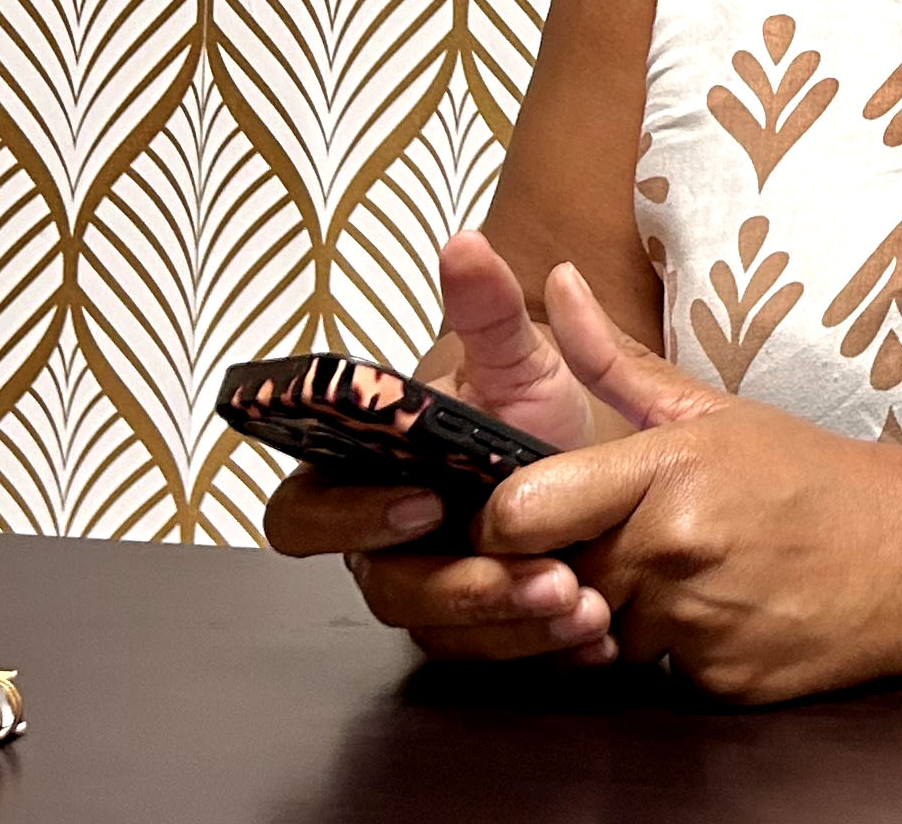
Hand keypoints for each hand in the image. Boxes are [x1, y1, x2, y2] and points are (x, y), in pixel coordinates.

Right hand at [262, 232, 621, 664]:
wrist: (587, 464)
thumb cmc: (525, 412)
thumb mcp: (518, 359)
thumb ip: (486, 310)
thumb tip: (465, 242)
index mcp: (357, 477)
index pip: (303, 515)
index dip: (350, 516)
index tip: (422, 501)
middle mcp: (380, 547)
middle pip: (384, 590)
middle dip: (458, 589)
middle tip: (534, 574)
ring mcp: (429, 596)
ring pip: (444, 633)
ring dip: (513, 624)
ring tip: (584, 605)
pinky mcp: (480, 636)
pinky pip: (496, 658)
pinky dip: (546, 650)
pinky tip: (597, 638)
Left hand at [478, 264, 901, 704]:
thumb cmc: (810, 476)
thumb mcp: (713, 410)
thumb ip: (615, 360)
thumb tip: (558, 283)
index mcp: (664, 470)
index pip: (521, 512)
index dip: (506, 524)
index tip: (526, 518)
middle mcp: (673, 548)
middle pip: (558, 576)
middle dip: (577, 566)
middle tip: (629, 542)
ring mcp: (697, 622)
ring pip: (604, 631)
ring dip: (628, 613)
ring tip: (691, 575)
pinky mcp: (720, 683)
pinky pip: (657, 673)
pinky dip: (678, 651)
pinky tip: (725, 615)